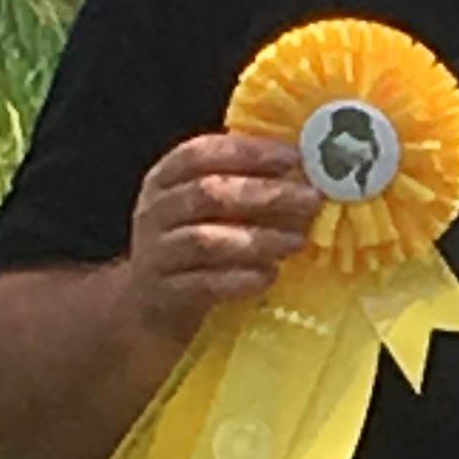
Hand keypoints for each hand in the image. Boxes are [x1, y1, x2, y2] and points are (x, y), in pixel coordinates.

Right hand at [123, 128, 320, 328]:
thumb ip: (241, 186)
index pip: (200, 154)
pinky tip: (270, 276)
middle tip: (311, 199)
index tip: (293, 158)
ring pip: (206, 240)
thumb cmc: (189, 247)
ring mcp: (156, 254)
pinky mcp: (165, 295)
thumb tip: (305, 172)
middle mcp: (155, 212)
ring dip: (258, 238)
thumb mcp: (203, 210)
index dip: (247, 152)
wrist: (147, 306)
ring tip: (296, 241)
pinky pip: (204, 284)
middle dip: (266, 194)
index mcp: (165, 180)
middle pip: (208, 193)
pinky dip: (240, 279)